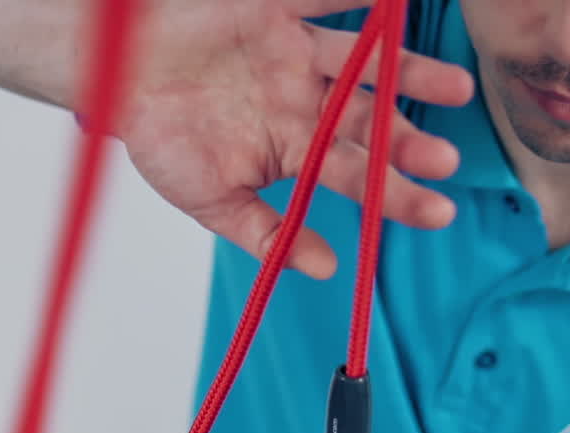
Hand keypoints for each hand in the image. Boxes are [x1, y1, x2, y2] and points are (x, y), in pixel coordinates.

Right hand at [116, 0, 472, 277]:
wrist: (114, 74)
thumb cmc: (160, 138)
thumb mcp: (212, 200)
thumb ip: (267, 234)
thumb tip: (326, 268)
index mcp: (294, 148)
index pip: (357, 176)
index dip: (398, 194)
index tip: (440, 211)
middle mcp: (305, 101)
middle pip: (370, 121)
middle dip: (408, 141)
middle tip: (447, 161)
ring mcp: (295, 52)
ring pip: (364, 61)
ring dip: (408, 71)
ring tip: (455, 89)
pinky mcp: (276, 5)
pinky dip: (362, 1)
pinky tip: (399, 5)